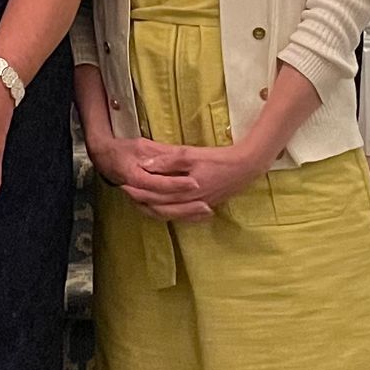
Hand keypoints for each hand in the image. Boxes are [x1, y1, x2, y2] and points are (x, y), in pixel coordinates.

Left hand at [104, 139, 257, 220]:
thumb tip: (145, 165)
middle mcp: (189, 204)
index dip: (138, 191)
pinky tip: (163, 208)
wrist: (246, 168)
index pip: (154, 195)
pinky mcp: (205, 205)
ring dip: (153, 208)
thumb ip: (167, 160)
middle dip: (141, 201)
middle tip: (127, 194)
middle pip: (159, 208)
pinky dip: (169, 212)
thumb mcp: (190, 154)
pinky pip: (182, 214)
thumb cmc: (219, 159)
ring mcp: (198, 206)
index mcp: (184, 192)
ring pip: (170, 214)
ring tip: (140, 201)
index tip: (123, 184)